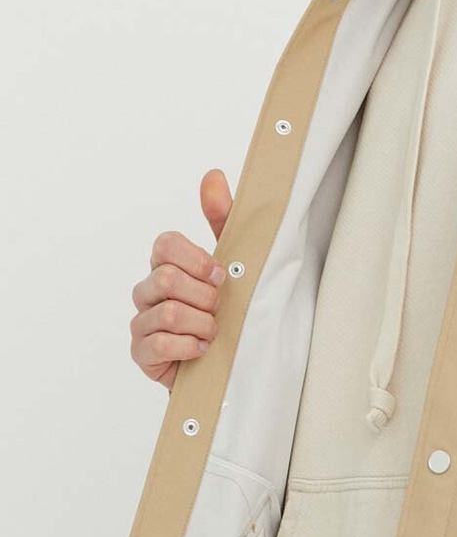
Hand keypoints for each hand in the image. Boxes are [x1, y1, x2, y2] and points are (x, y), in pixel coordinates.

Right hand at [129, 169, 233, 390]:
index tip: (220, 274)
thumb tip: (213, 175)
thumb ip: (222, 218)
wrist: (232, 361)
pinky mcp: (142, 354)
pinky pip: (158, 344)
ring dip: (201, 324)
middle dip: (204, 296)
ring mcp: (141, 322)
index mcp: (167, 264)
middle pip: (166, 278)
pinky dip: (188, 347)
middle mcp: (148, 290)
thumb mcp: (234, 261)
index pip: (165, 245)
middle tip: (220, 308)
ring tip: (214, 332)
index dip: (196, 259)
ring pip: (166, 312)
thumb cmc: (229, 308)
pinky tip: (201, 350)